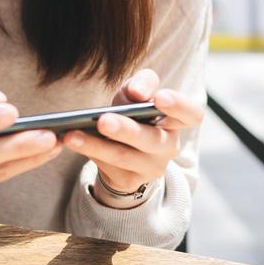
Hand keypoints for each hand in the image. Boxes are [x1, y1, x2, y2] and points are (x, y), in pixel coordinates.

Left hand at [63, 68, 202, 201]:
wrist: (122, 149)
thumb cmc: (134, 112)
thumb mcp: (137, 93)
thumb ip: (142, 84)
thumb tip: (138, 93)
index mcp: (177, 121)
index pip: (192, 114)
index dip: (179, 106)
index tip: (159, 98)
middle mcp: (169, 146)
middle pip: (152, 139)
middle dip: (126, 130)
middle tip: (103, 120)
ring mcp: (151, 167)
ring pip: (124, 156)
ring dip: (97, 146)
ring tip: (72, 135)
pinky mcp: (129, 180)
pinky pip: (108, 167)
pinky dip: (89, 153)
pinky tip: (72, 142)